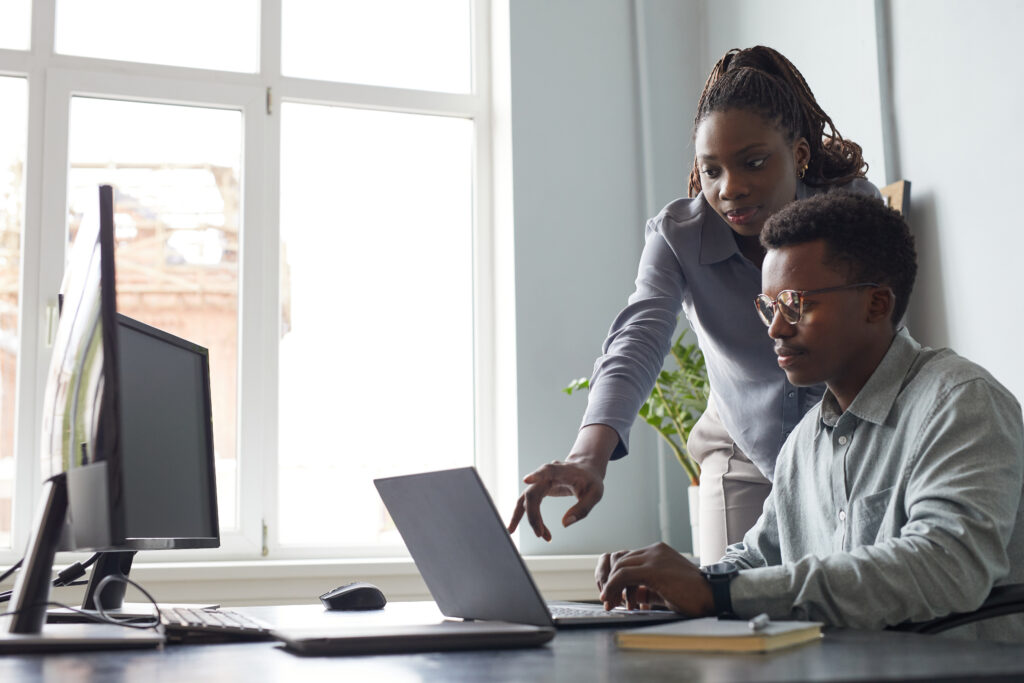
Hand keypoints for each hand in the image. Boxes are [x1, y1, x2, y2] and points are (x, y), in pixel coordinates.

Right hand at [507, 459, 604, 541]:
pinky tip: (522, 529)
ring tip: (519, 532)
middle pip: (532, 493)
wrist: (586, 471)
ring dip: (524, 517)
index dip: (537, 475)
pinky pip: (527, 503)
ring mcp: (540, 482)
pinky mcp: (538, 489)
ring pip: (525, 499)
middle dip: (534, 515)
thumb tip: (564, 524)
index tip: (526, 480)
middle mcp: (547, 475)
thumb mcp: (595, 494)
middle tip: (541, 534)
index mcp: (562, 471)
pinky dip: (525, 516)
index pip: (547, 471)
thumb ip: (582, 509)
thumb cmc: (591, 481)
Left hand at [596, 542, 714, 615]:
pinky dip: (613, 587)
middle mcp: (654, 550)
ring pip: (619, 567)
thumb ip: (646, 588)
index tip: (613, 594)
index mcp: (658, 552)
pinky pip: (623, 574)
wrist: (713, 595)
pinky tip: (612, 600)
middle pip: (619, 560)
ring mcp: (654, 557)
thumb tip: (629, 595)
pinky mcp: (653, 569)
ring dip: (611, 586)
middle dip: (610, 581)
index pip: (626, 558)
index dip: (616, 577)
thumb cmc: (693, 595)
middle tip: (609, 601)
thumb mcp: (664, 589)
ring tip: (612, 604)